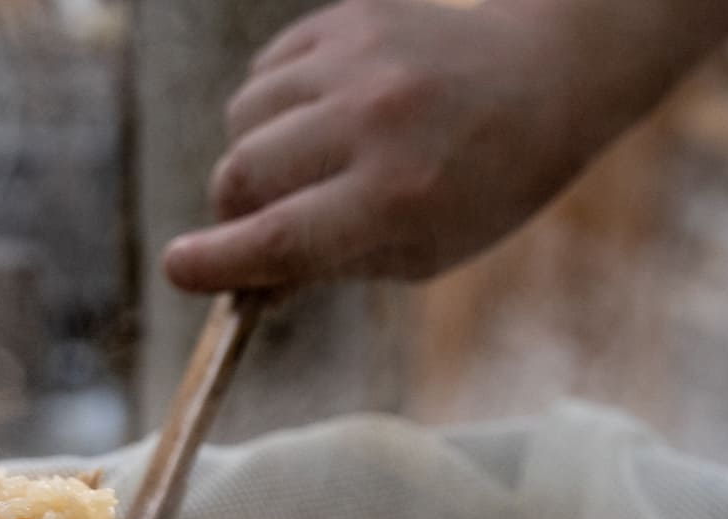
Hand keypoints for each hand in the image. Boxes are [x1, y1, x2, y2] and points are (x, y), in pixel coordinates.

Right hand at [163, 0, 727, 292]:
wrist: (547, 73)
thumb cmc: (488, 183)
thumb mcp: (427, 250)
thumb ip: (332, 264)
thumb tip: (243, 282)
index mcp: (397, 198)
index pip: (276, 240)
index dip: (215, 264)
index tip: (180, 270)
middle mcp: (372, 124)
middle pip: (239, 176)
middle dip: (234, 212)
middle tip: (258, 225)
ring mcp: (356, 61)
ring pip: (243, 117)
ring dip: (255, 154)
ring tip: (308, 166)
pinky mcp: (347, 18)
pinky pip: (268, 71)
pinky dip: (277, 104)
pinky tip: (324, 115)